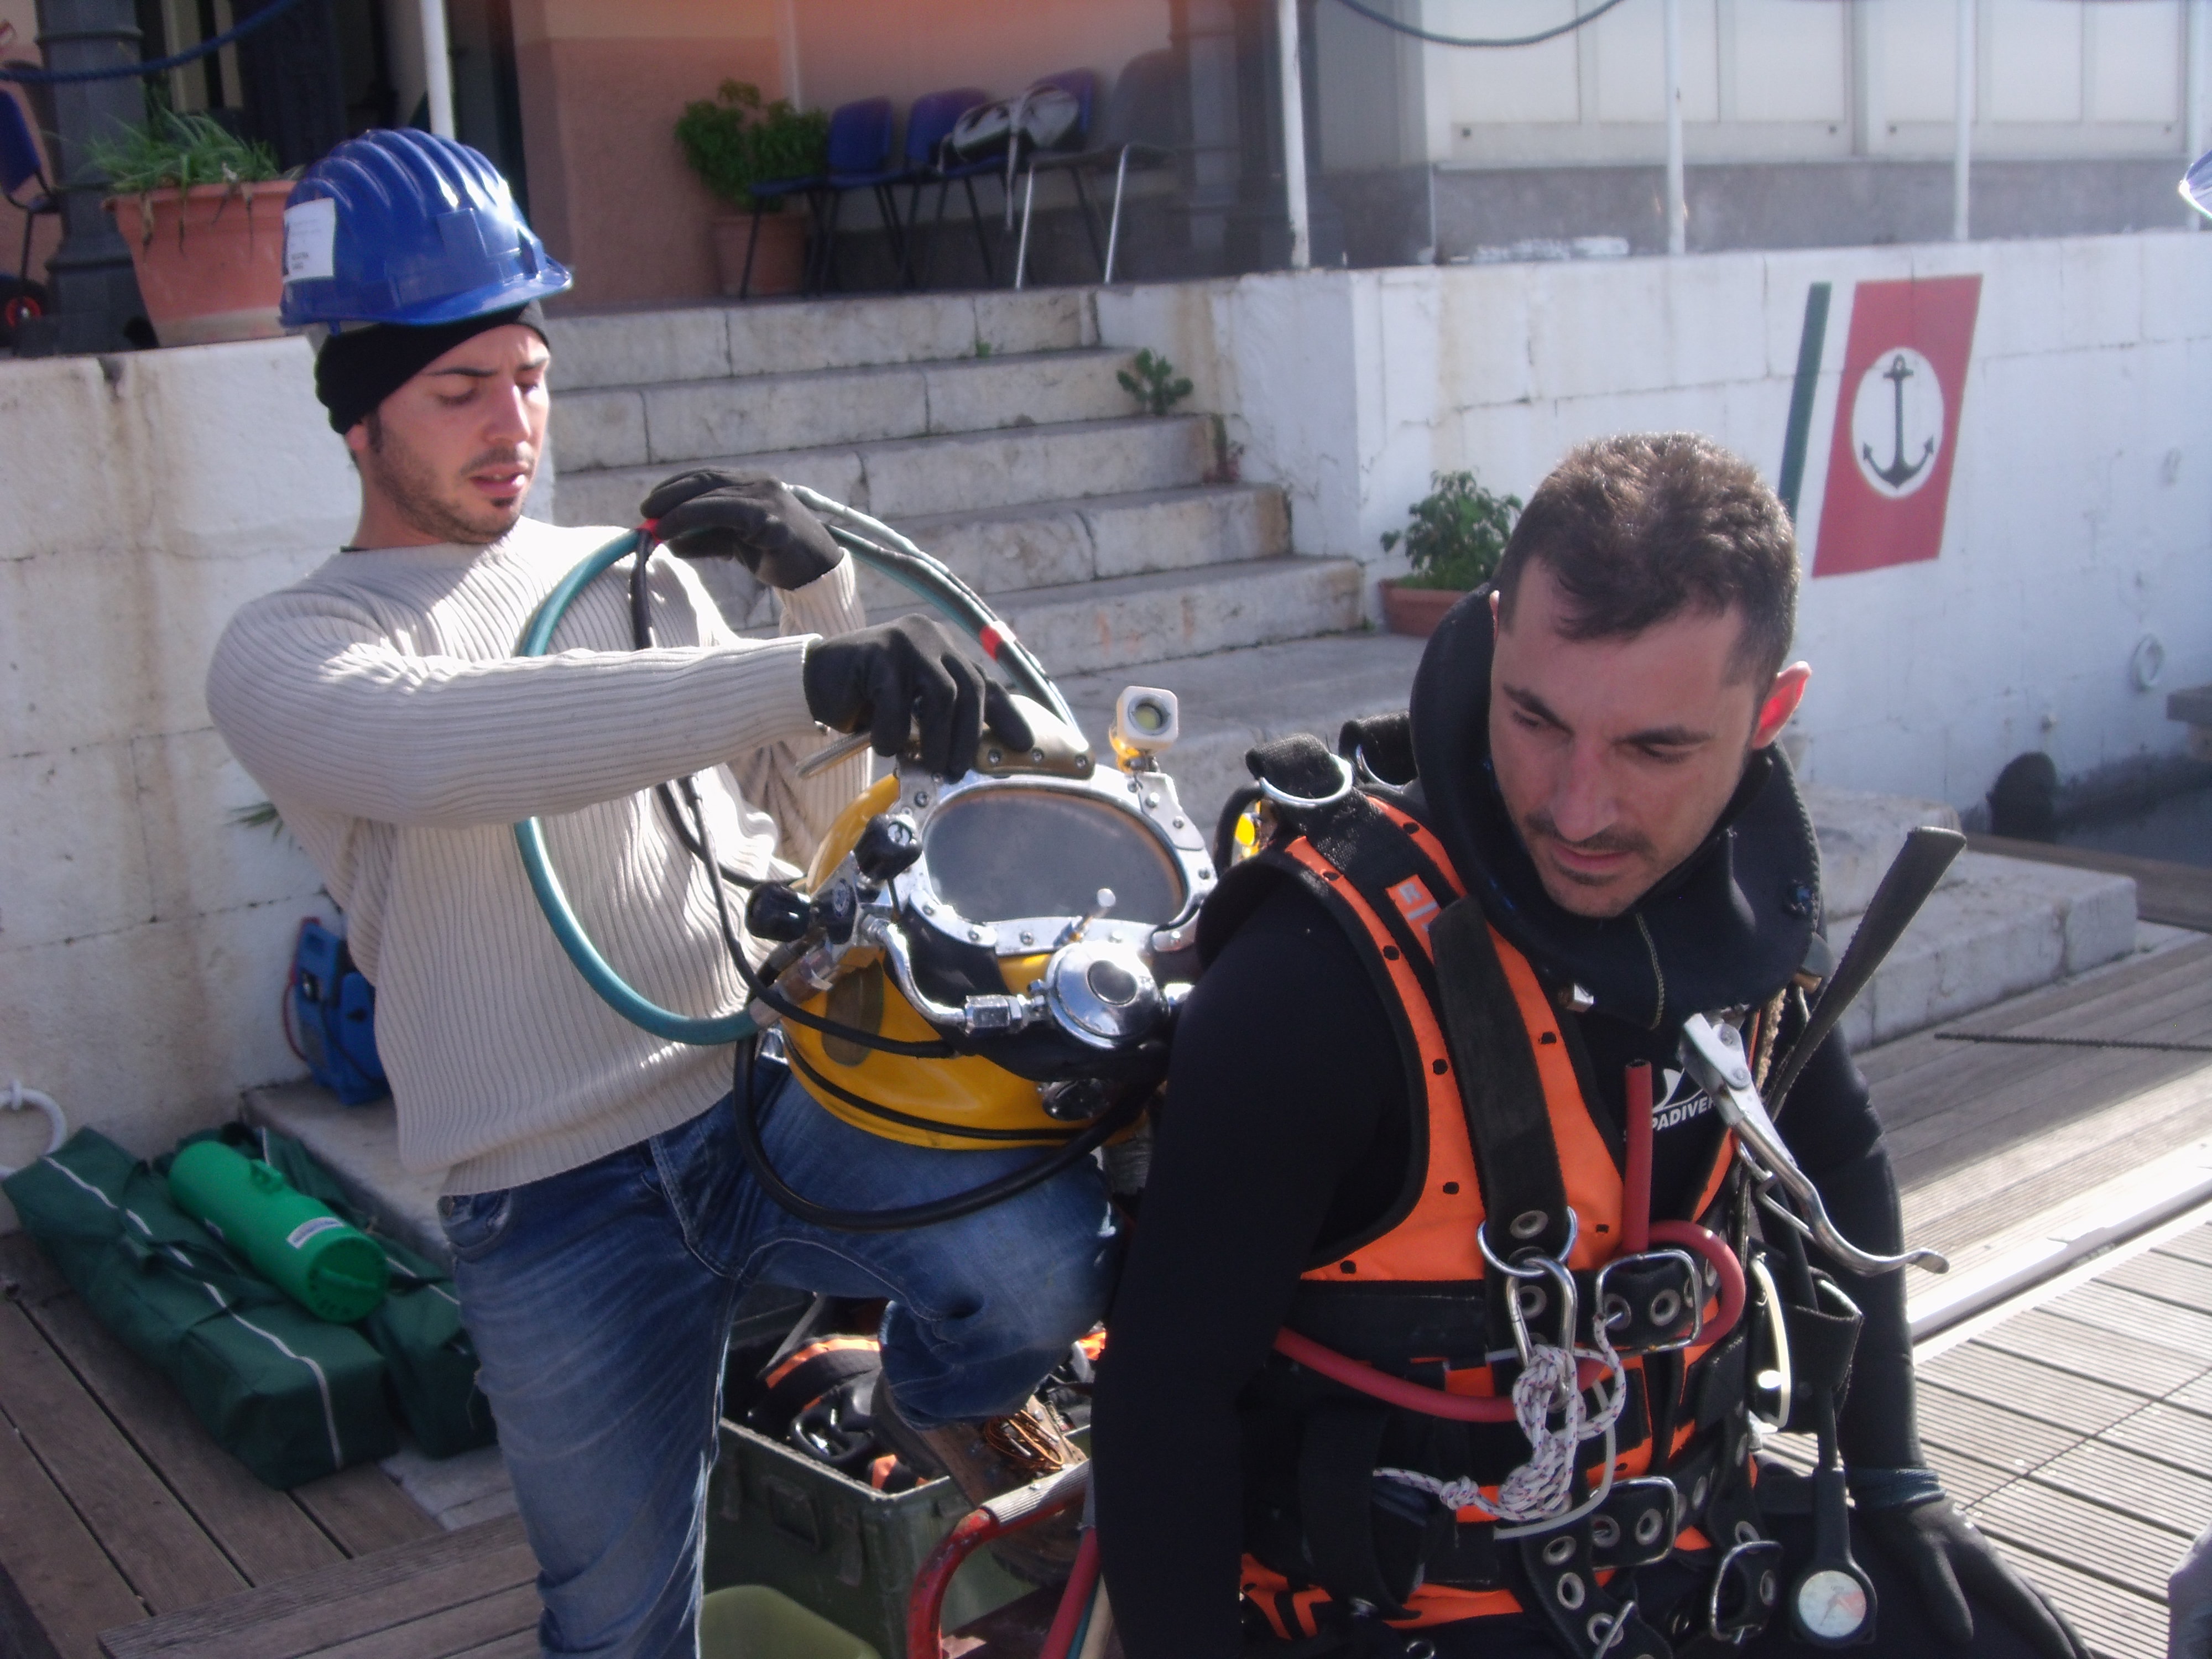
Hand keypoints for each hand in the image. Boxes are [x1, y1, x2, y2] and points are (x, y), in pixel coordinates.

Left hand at [639, 470, 840, 590]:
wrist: (817, 573)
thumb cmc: (778, 556)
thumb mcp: (737, 544)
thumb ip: (707, 538)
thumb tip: (670, 542)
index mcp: (753, 484)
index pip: (707, 478)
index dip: (675, 487)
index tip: (651, 504)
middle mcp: (760, 484)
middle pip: (706, 482)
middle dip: (671, 495)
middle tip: (646, 512)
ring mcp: (767, 500)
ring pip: (712, 497)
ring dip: (678, 511)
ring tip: (656, 527)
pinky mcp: (771, 521)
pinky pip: (725, 515)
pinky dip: (693, 522)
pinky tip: (675, 536)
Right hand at [803, 617, 1033, 777]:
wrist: (814, 681)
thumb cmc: (867, 701)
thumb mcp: (913, 709)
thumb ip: (941, 719)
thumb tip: (970, 758)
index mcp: (945, 651)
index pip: (983, 681)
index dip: (1006, 714)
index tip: (1023, 744)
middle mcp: (931, 639)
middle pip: (968, 688)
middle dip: (967, 736)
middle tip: (954, 770)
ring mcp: (905, 640)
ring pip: (940, 693)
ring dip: (936, 738)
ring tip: (925, 764)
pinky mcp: (877, 650)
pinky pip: (896, 699)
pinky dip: (893, 731)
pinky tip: (883, 746)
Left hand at [1858, 1495, 2092, 1658]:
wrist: (1896, 1483)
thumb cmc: (1907, 1521)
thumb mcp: (1921, 1557)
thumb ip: (1942, 1593)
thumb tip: (1964, 1639)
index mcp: (1991, 1569)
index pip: (2033, 1613)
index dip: (2054, 1642)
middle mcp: (1997, 1566)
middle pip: (2045, 1605)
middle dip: (2069, 1635)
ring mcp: (1987, 1560)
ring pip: (2034, 1596)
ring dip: (2054, 1621)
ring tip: (2069, 1646)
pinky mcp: (1973, 1557)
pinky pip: (2014, 1590)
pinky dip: (2030, 1608)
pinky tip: (2023, 1615)